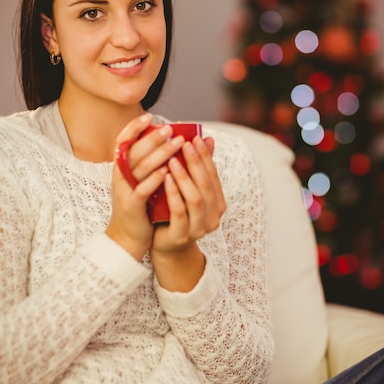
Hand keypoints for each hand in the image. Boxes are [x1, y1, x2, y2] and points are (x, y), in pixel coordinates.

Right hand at [106, 114, 185, 259]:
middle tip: (170, 129)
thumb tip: (179, 138)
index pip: (123, 142)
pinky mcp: (131, 206)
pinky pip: (141, 190)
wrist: (128, 236)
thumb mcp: (147, 180)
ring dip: (159, 154)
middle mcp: (120, 176)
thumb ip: (158, 160)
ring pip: (139, 168)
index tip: (149, 116)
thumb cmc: (141, 204)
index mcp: (122, 168)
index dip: (133, 128)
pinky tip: (167, 172)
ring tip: (176, 144)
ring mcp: (124, 191)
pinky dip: (154, 180)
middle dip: (153, 138)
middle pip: (134, 151)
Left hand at [150, 134, 226, 290]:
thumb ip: (197, 168)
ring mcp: (199, 228)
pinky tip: (165, 179)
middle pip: (206, 185)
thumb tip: (208, 138)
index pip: (213, 175)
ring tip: (171, 159)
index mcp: (218, 204)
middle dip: (195, 163)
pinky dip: (173, 194)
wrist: (165, 245)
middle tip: (183, 144)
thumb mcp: (187, 189)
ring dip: (184, 177)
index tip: (194, 138)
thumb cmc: (175, 213)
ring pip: (195, 199)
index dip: (205, 156)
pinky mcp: (182, 236)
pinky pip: (179, 212)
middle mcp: (213, 217)